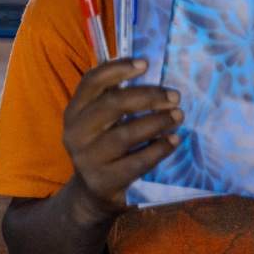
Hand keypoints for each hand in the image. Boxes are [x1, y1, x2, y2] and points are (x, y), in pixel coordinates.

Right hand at [62, 58, 183, 222]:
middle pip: (113, 104)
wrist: (94, 191)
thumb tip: (154, 71)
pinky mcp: (104, 180)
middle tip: (175, 96)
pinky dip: (159, 149)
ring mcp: (87, 158)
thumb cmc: (106, 145)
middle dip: (148, 96)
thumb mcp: (103, 121)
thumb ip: (119, 98)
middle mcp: (76, 132)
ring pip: (126, 134)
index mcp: (75, 110)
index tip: (146, 63)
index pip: (92, 81)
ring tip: (178, 116)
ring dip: (158, 122)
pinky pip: (137, 161)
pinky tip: (174, 140)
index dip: (118, 68)